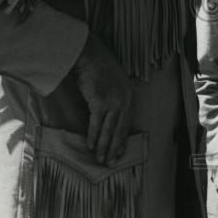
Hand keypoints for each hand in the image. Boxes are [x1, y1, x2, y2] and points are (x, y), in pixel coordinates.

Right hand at [72, 32, 133, 165]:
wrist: (88, 54)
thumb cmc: (97, 66)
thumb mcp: (112, 82)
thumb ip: (113, 96)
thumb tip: (108, 114)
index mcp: (129, 94)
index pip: (127, 122)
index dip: (122, 138)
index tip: (120, 152)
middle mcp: (124, 99)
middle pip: (120, 128)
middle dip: (115, 147)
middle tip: (110, 163)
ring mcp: (113, 100)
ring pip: (109, 129)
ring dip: (103, 146)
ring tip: (100, 159)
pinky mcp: (100, 102)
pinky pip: (97, 124)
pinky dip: (94, 136)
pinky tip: (91, 146)